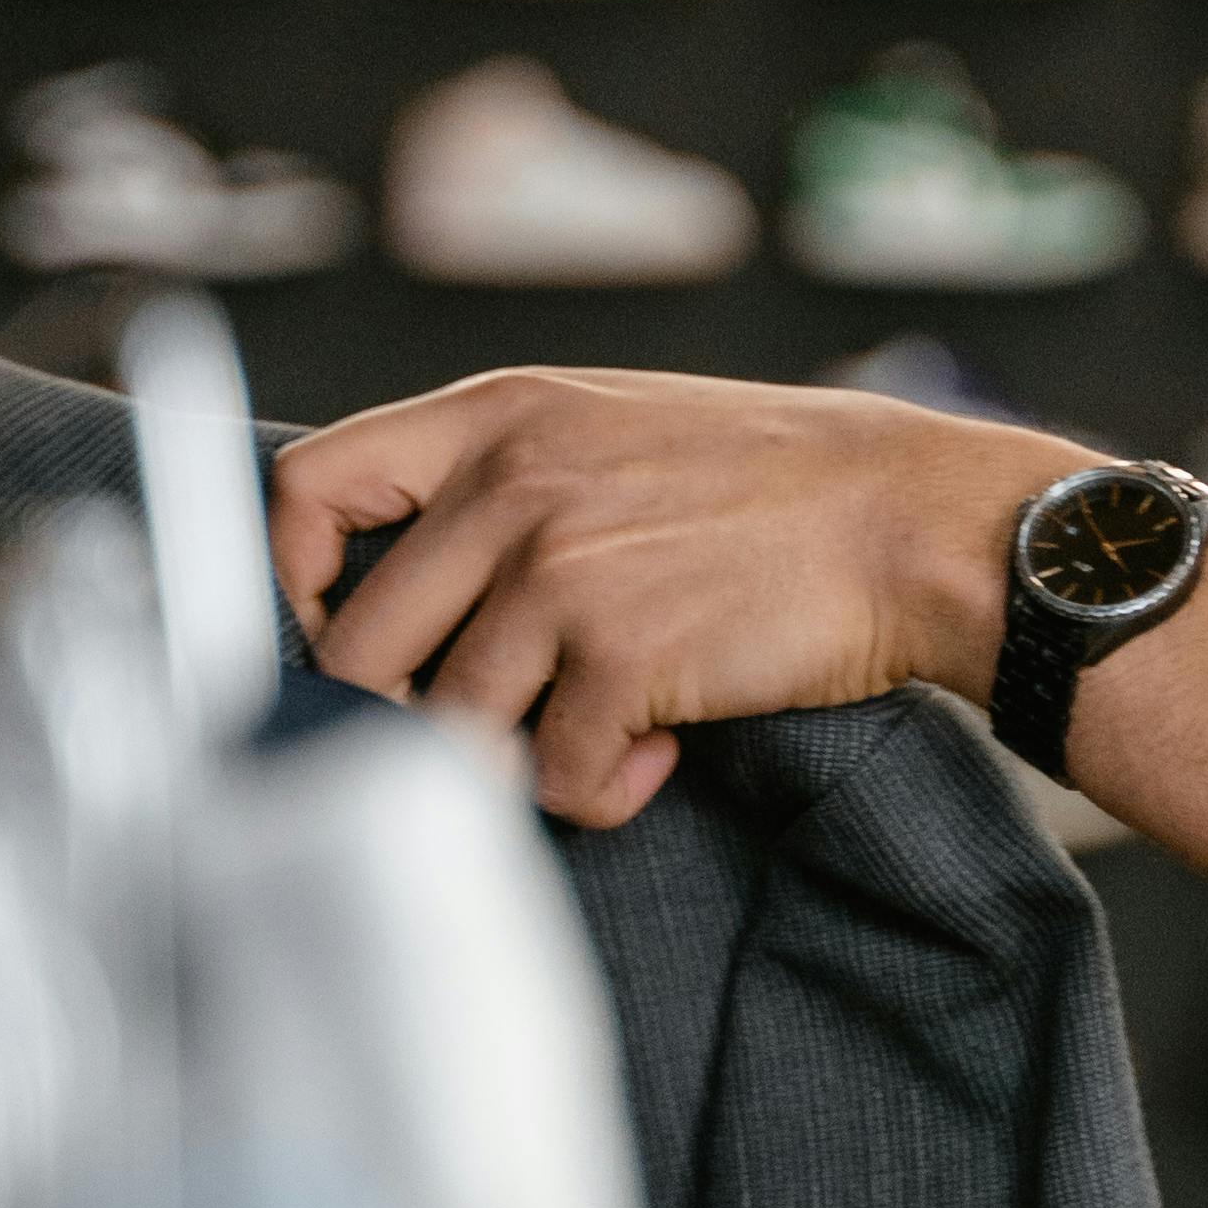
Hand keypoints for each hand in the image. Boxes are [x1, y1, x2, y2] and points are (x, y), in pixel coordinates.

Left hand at [265, 368, 1065, 824]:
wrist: (911, 519)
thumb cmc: (774, 483)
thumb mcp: (612, 425)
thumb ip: (503, 476)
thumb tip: (408, 582)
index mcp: (495, 416)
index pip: (307, 490)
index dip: (295, 585)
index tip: (347, 636)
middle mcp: (509, 487)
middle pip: (357, 647)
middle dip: (402, 717)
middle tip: (484, 727)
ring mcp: (561, 576)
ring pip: (448, 728)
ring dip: (515, 761)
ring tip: (598, 737)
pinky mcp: (621, 662)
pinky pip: (555, 776)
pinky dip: (601, 791)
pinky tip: (658, 754)